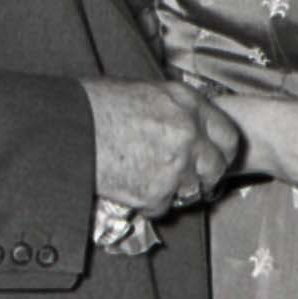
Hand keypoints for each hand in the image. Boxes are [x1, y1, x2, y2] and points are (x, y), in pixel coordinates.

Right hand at [82, 77, 239, 218]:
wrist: (71, 128)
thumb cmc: (97, 105)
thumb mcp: (145, 92)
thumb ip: (174, 109)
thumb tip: (185, 123)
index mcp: (187, 103)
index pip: (227, 134)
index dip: (221, 151)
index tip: (214, 159)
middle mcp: (189, 133)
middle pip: (216, 167)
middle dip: (204, 177)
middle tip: (188, 180)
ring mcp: (175, 164)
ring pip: (191, 190)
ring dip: (176, 191)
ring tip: (152, 183)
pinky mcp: (156, 191)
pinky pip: (163, 206)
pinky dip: (149, 204)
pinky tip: (131, 189)